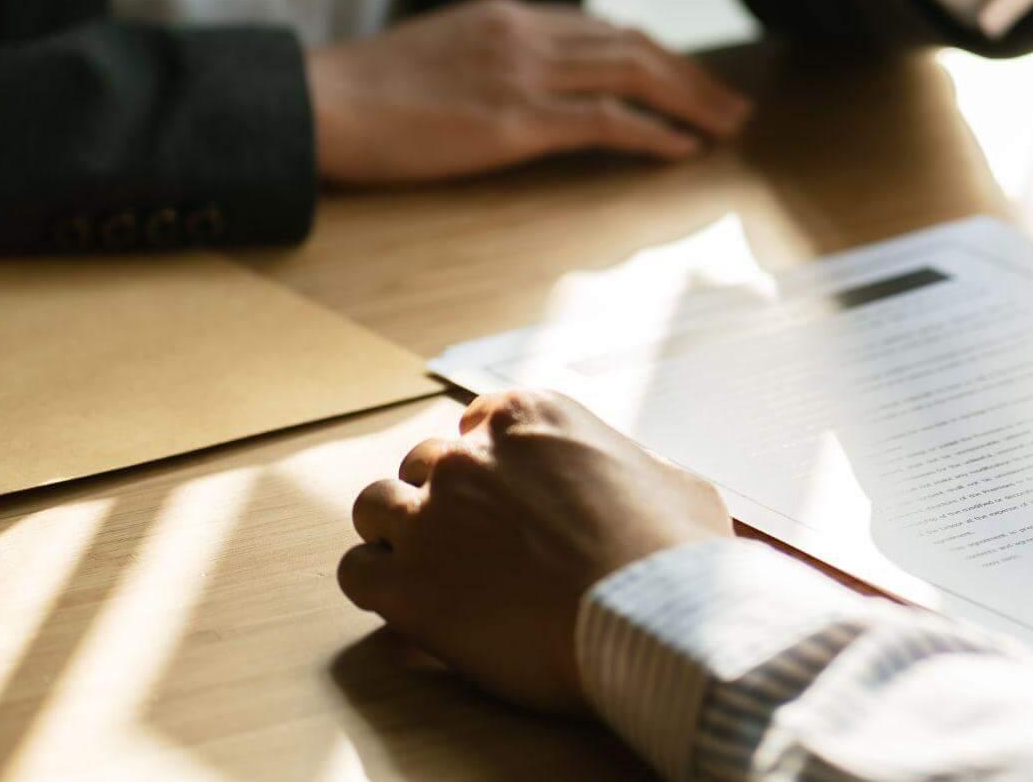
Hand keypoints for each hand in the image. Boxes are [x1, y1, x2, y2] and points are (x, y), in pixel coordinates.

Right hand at [306, 0, 749, 183]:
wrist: (318, 104)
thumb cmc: (365, 92)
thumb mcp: (440, 53)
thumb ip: (493, 58)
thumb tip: (529, 85)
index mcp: (508, 14)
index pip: (602, 27)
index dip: (654, 54)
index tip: (685, 77)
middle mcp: (526, 34)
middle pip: (633, 45)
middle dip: (691, 76)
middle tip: (732, 105)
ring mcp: (523, 74)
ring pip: (634, 74)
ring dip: (690, 101)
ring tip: (727, 126)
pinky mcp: (515, 120)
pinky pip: (606, 121)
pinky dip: (653, 133)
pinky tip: (682, 149)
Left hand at [337, 390, 731, 713]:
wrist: (649, 614)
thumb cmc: (673, 551)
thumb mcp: (675, 484)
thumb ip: (638, 473)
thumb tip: (646, 489)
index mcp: (533, 418)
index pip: (481, 420)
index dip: (491, 460)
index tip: (505, 492)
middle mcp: (471, 457)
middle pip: (425, 464)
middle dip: (443, 498)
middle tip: (472, 541)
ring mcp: (431, 518)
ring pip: (374, 507)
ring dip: (396, 532)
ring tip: (430, 568)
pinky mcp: (406, 584)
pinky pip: (357, 572)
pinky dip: (377, 585)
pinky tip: (409, 604)